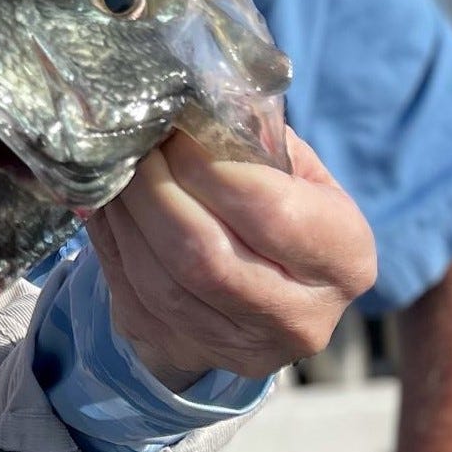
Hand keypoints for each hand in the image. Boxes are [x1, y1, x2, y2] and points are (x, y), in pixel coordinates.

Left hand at [87, 130, 376, 389]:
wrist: (267, 295)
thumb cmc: (283, 210)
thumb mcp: (295, 171)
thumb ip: (255, 137)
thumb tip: (189, 101)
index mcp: (343, 258)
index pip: (270, 212)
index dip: (210, 167)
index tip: (176, 128)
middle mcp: (299, 317)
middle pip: (205, 254)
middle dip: (156, 188)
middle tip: (135, 144)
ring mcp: (238, 345)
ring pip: (160, 279)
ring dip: (126, 213)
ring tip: (117, 167)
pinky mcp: (181, 351)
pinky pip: (129, 290)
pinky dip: (109, 237)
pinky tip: (107, 201)